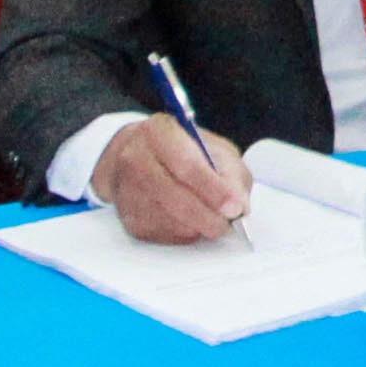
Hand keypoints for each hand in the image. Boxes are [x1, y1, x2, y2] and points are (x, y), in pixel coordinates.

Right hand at [91, 117, 252, 244]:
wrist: (139, 156)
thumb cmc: (183, 150)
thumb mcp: (213, 148)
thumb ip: (230, 172)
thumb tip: (238, 206)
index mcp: (160, 132)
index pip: (187, 165)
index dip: (213, 190)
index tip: (234, 207)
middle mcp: (136, 158)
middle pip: (173, 196)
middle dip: (206, 216)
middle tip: (228, 225)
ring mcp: (127, 189)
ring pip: (166, 219)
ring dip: (197, 227)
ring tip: (215, 222)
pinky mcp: (127, 216)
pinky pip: (160, 233)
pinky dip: (184, 234)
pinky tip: (194, 223)